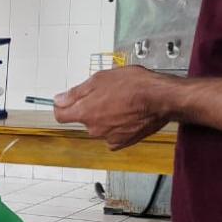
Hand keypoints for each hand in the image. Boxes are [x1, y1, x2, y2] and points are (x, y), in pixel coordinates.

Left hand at [54, 67, 174, 149]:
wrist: (163, 98)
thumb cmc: (135, 86)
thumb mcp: (101, 79)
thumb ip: (76, 92)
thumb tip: (59, 99)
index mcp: (85, 112)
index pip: (60, 115)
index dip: (62, 106)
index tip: (67, 101)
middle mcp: (94, 128)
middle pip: (83, 119)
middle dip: (90, 108)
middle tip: (107, 94)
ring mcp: (108, 137)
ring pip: (99, 126)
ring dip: (105, 116)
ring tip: (122, 102)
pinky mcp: (122, 142)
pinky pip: (112, 135)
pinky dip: (117, 127)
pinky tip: (128, 115)